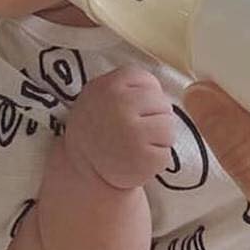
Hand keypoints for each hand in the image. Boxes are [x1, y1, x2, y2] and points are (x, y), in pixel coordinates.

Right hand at [63, 66, 175, 189]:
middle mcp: (121, 105)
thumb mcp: (99, 92)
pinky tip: (138, 160)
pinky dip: (156, 160)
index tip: (132, 109)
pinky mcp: (143, 159)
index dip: (146, 97)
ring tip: (139, 144)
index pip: (149, 82)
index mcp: (110, 86)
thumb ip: (126, 84)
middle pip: (163, 104)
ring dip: (159, 139)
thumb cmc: (97, 125)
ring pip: (169, 128)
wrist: (80, 167)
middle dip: (155, 117)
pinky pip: (166, 154)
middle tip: (136, 130)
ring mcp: (133, 133)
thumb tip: (159, 89)